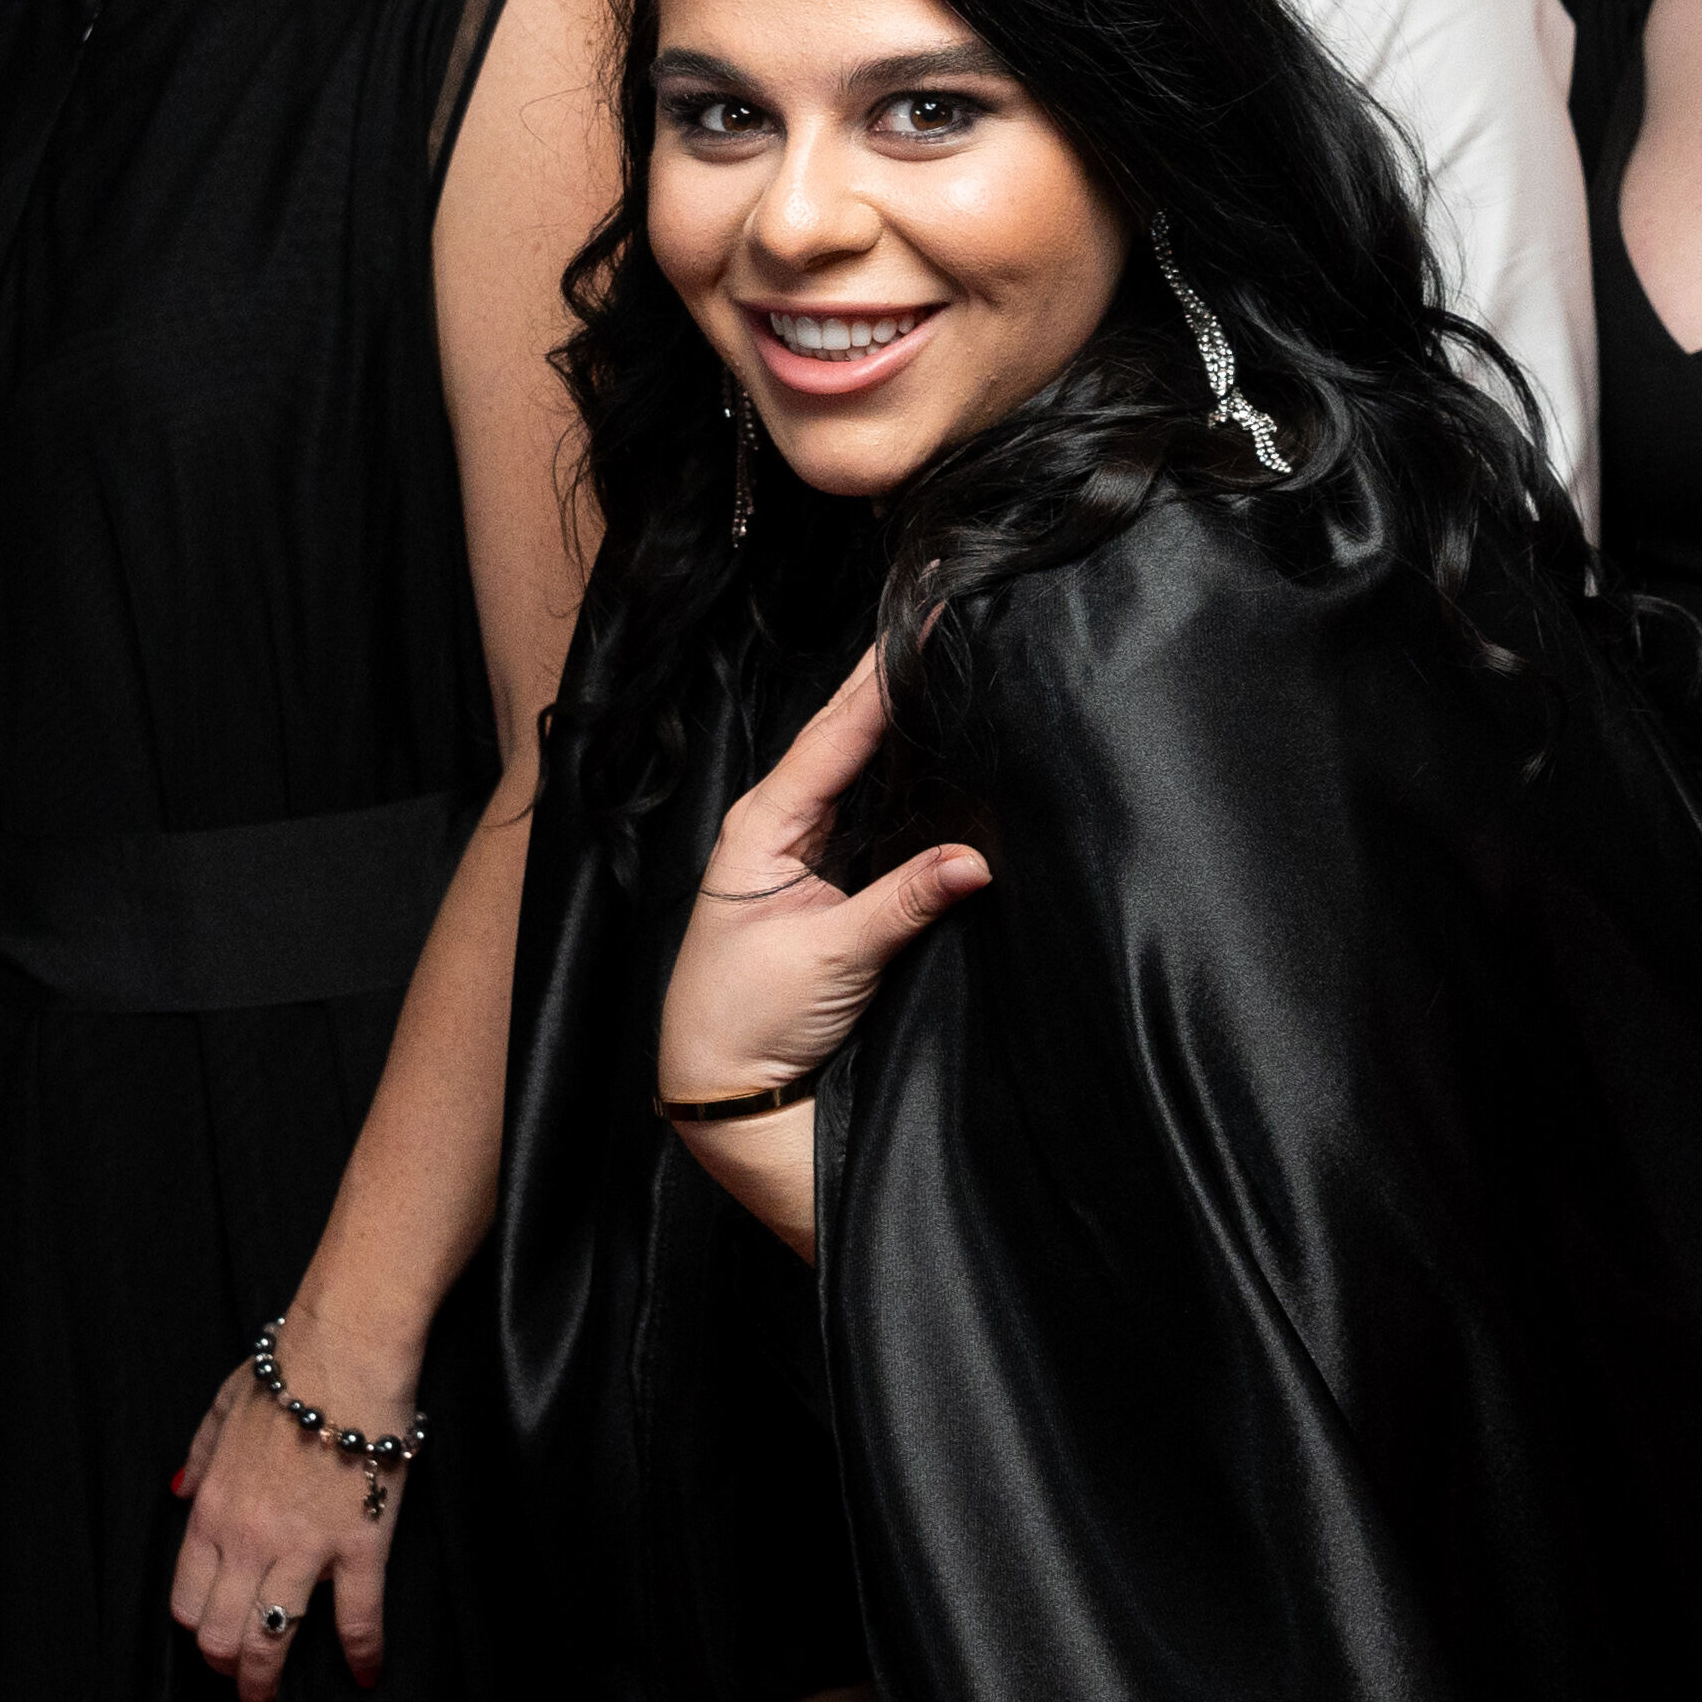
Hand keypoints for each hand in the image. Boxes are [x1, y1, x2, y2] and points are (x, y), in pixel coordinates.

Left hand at [168, 1333, 408, 1701]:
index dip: (197, 1632)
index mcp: (212, 1510)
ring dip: (267, 1683)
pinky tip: (365, 1674)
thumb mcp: (221, 1409)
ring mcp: (303, 1547)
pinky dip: (362, 1655)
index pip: (186, 1599)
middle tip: (240, 1688)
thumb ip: (198, 1457)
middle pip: (219, 1633)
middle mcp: (247, 1539)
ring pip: (271, 1640)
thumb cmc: (288, 1373)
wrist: (343, 1353)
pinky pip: (357, 1618)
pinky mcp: (358, 1545)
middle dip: (225, 1671)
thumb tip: (178, 1491)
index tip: (212, 1644)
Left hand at [661, 651, 991, 1250]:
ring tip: (949, 659)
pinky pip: (874, 813)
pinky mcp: (831, 882)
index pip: (836, 733)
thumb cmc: (746, 1021)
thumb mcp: (832, 959)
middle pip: (847, 735)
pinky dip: (907, 778)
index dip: (883, 678)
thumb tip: (977, 858)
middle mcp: (782, 825)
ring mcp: (805, 850)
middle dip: (891, 677)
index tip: (927, 620)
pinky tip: (939, 747)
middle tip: (944, 611)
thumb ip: (905, 902)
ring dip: (901, 720)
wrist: (723, 1091)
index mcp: (764, 825)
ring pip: (861, 769)